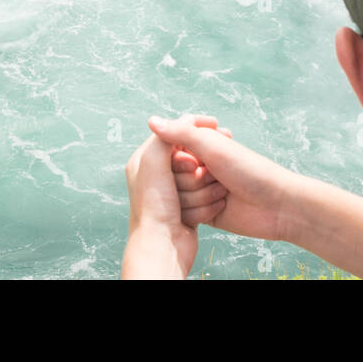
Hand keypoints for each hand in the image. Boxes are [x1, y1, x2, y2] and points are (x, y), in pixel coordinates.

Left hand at [122, 114, 227, 277]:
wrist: (162, 245)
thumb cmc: (154, 205)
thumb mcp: (155, 161)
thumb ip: (168, 135)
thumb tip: (185, 116)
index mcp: (145, 159)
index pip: (174, 132)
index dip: (195, 128)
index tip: (217, 125)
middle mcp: (157, 174)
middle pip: (190, 156)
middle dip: (199, 167)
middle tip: (201, 172)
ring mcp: (173, 192)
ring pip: (200, 177)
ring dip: (204, 187)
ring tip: (201, 195)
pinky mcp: (186, 208)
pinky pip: (205, 196)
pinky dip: (207, 202)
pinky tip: (208, 207)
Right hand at [153, 115, 298, 241]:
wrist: (275, 205)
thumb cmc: (248, 169)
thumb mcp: (212, 146)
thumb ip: (180, 133)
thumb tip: (150, 120)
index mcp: (201, 145)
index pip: (169, 151)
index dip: (180, 160)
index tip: (198, 163)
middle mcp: (198, 166)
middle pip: (171, 175)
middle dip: (190, 180)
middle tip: (214, 178)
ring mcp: (201, 190)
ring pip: (176, 196)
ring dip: (198, 196)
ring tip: (223, 193)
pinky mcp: (204, 212)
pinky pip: (186, 212)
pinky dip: (200, 211)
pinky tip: (219, 208)